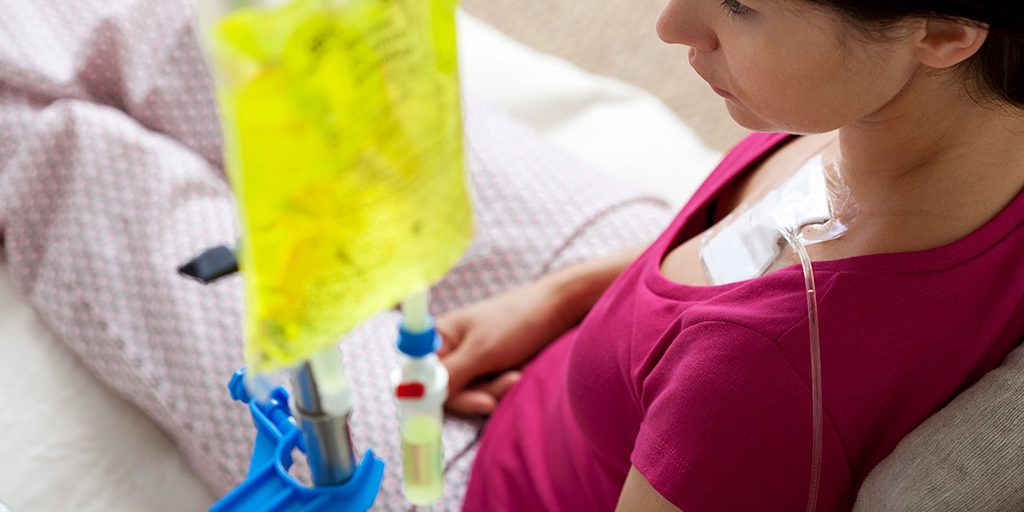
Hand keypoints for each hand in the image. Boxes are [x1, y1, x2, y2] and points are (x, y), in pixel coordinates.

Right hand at [437, 245, 646, 415]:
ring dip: (492, 391)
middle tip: (494, 397)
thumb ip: (448, 375)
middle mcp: (452, 349)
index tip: (446, 404)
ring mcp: (473, 360)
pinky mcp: (493, 369)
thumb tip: (409, 394)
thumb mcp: (481, 352)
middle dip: (472, 394)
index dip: (428, 392)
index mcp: (440, 336)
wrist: (561, 308)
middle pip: (445, 390)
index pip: (419, 375)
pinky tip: (519, 376)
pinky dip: (502, 389)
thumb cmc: (518, 320)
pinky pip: (488, 391)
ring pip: (470, 394)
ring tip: (516, 376)